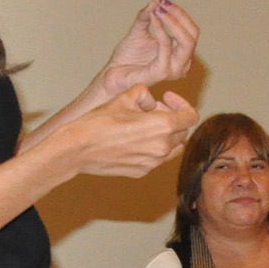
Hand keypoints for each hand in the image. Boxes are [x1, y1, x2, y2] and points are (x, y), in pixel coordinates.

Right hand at [67, 86, 196, 177]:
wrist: (77, 149)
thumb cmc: (100, 122)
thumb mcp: (126, 97)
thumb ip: (146, 95)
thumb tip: (153, 104)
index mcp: (163, 126)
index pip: (191, 116)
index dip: (182, 104)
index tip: (167, 98)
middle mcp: (162, 147)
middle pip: (182, 131)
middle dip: (172, 117)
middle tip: (152, 109)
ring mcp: (153, 162)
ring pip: (172, 147)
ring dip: (165, 135)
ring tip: (145, 125)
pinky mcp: (142, 171)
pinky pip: (157, 158)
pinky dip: (153, 147)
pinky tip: (134, 138)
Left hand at [96, 0, 199, 97]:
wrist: (112, 74)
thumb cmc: (127, 57)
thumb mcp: (139, 31)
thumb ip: (148, 16)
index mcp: (181, 54)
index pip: (191, 31)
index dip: (181, 14)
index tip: (164, 1)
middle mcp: (182, 63)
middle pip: (193, 35)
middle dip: (179, 16)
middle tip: (164, 3)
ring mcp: (174, 69)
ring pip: (186, 42)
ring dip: (173, 21)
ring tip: (158, 10)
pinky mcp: (162, 72)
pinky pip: (166, 46)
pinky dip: (161, 30)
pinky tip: (152, 18)